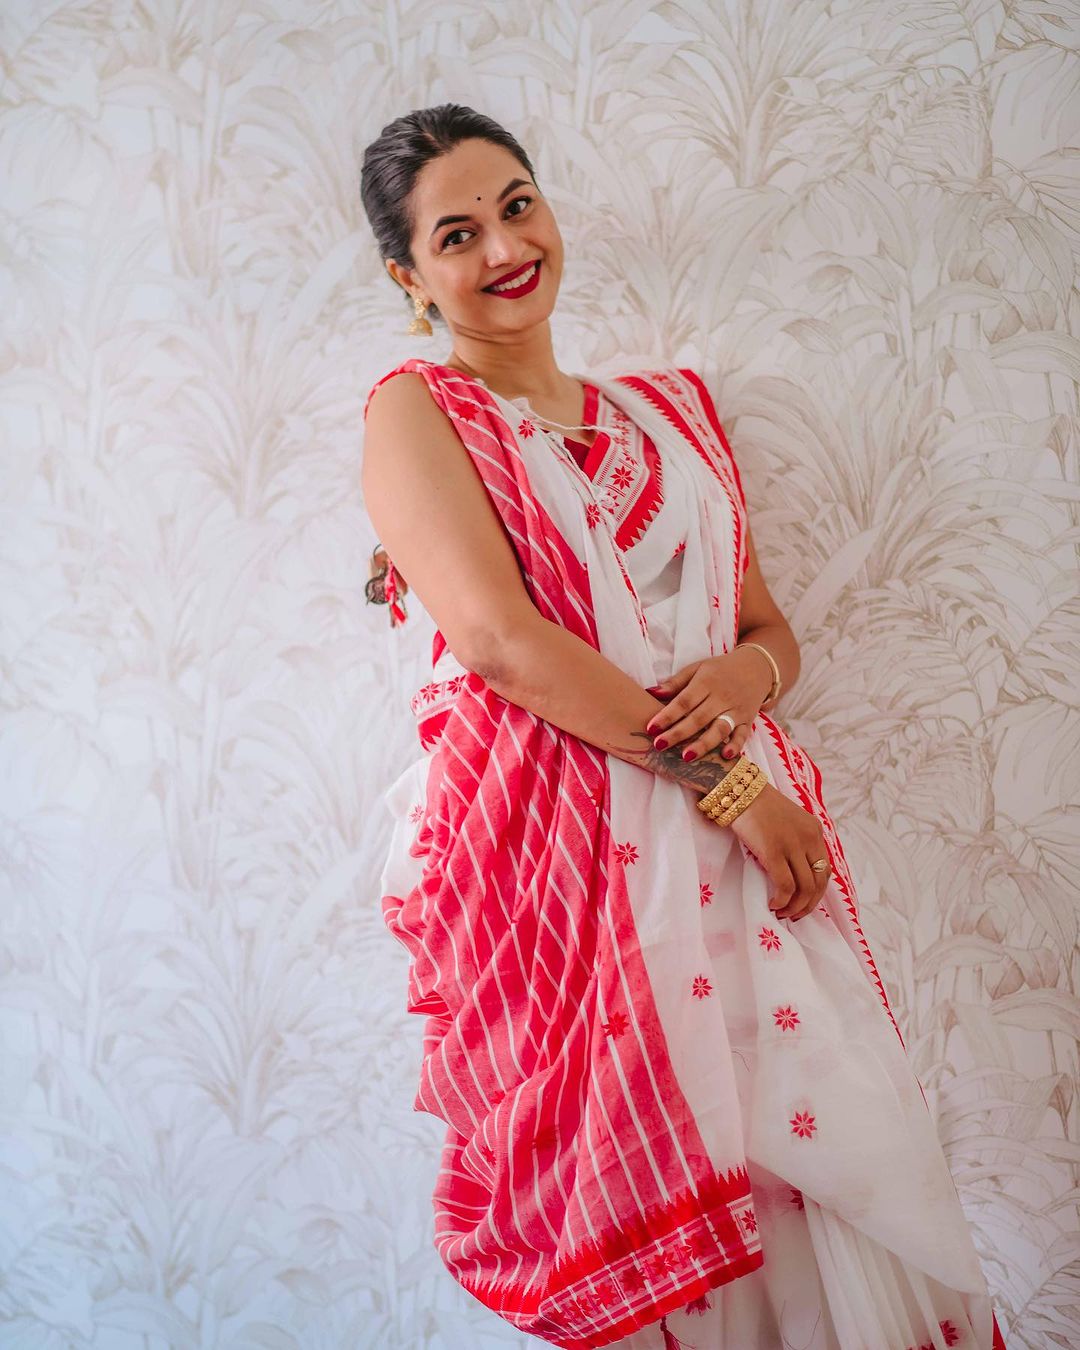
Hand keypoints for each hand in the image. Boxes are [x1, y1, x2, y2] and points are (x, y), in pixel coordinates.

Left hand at [645, 649, 772, 763]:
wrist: (757, 667)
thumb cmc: (720, 670)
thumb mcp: (697, 668)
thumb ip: (675, 682)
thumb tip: (651, 693)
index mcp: (706, 682)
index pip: (684, 701)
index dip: (667, 715)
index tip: (651, 728)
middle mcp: (722, 697)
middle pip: (698, 718)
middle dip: (678, 733)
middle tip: (659, 746)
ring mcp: (736, 710)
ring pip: (719, 729)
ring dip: (703, 744)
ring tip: (686, 757)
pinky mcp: (748, 720)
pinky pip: (743, 735)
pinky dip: (736, 745)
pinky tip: (726, 756)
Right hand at [727, 782, 830, 920]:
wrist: (738, 789)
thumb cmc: (757, 805)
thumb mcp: (787, 820)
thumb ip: (796, 840)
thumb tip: (794, 870)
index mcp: (815, 830)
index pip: (826, 868)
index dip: (817, 891)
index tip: (804, 902)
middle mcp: (809, 838)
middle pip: (819, 882)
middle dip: (809, 904)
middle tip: (795, 915)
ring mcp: (792, 844)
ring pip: (805, 888)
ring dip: (796, 907)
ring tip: (783, 913)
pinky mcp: (774, 851)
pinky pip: (785, 885)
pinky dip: (782, 900)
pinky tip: (773, 904)